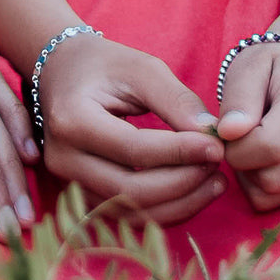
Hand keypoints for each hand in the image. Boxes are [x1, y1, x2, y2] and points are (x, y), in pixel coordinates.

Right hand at [37, 35, 225, 224]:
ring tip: (214, 181)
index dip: (180, 152)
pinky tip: (192, 190)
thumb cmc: (104, 65)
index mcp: (71, 120)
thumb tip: (212, 135)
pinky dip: (164, 209)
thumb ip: (176, 100)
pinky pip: (126, 214)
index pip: (133, 149)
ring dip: (179, 203)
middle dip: (183, 183)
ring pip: (129, 211)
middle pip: (129, 190)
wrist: (62, 71)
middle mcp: (62, 158)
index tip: (217, 146)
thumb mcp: (141, 68)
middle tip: (217, 165)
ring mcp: (67, 182)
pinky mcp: (79, 195)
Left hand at [217, 37, 279, 210]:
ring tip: (249, 142)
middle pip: (273, 178)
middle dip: (242, 163)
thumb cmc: (274, 62)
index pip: (270, 147)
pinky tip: (263, 154)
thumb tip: (228, 133)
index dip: (235, 148)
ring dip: (251, 175)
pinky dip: (265, 183)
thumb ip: (238, 100)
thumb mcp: (249, 67)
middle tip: (235, 136)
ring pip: (278, 194)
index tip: (224, 130)